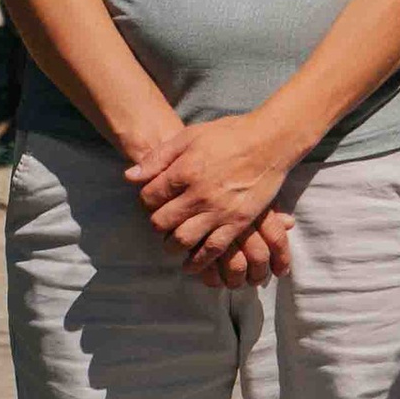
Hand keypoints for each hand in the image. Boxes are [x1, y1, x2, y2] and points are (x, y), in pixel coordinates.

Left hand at [128, 115, 298, 275]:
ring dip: (172, 246)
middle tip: (162, 221)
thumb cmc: (229, 134)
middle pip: (161, 222)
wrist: (270, 142)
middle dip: (157, 224)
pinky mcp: (238, 222)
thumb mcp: (189, 136)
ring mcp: (219, 210)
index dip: (146, 200)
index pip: (149, 196)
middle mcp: (199, 194)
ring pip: (183, 240)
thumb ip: (158, 157)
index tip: (153, 200)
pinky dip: (199, 261)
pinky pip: (213, 249)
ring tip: (173, 242)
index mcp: (185, 171)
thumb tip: (129, 177)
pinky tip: (192, 264)